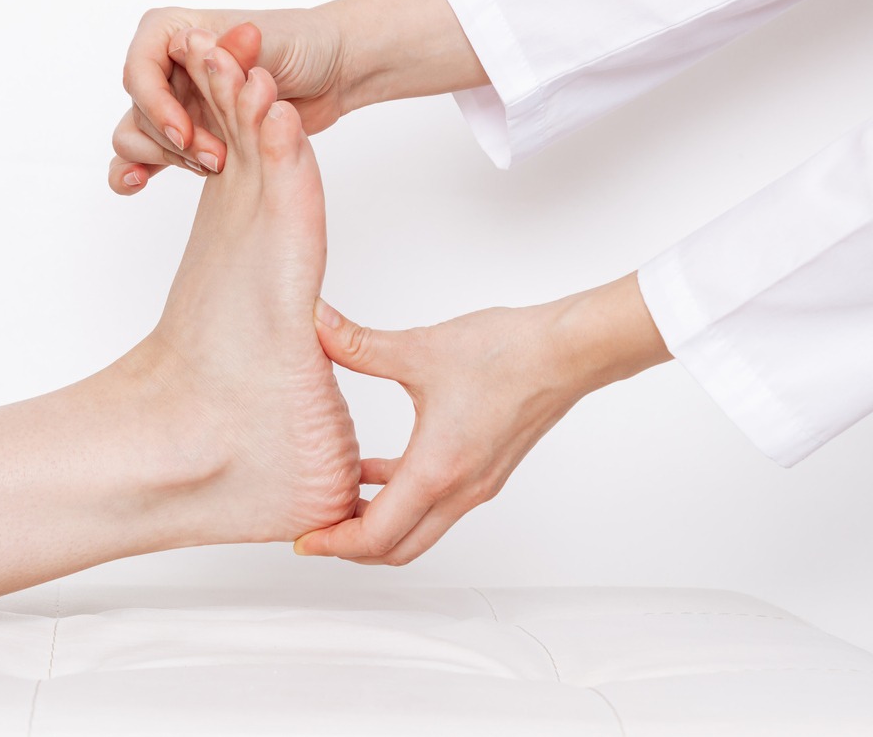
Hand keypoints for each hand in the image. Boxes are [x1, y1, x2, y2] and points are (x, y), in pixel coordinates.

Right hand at [109, 0, 489, 194]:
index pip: (139, 72)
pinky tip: (137, 186)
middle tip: (218, 159)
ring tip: (213, 167)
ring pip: (137, 136)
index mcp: (173, 31)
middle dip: (173, 141)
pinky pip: (144, 154)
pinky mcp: (187, 132)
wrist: (331, 72)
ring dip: (164, 159)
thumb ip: (231, 51)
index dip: (156, 107)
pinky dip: (135, 170)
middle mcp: (166, 66)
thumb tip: (194, 42)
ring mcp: (175, 100)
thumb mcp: (270, 42)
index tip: (185, 134)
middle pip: (138, 111)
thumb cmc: (303, 44)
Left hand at [295, 274, 670, 564]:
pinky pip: (435, 504)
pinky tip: (377, 469)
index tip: (303, 539)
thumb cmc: (507, 353)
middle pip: (397, 549)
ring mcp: (477, 486)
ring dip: (378, 525)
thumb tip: (315, 323)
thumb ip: (358, 343)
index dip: (333, 544)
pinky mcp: (487, 472)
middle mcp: (459, 491)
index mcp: (437, 471)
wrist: (568, 351)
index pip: (375, 536)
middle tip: (316, 531)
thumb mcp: (419, 348)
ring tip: (339, 502)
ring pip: (418, 530)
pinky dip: (402, 500)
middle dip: (350, 547)